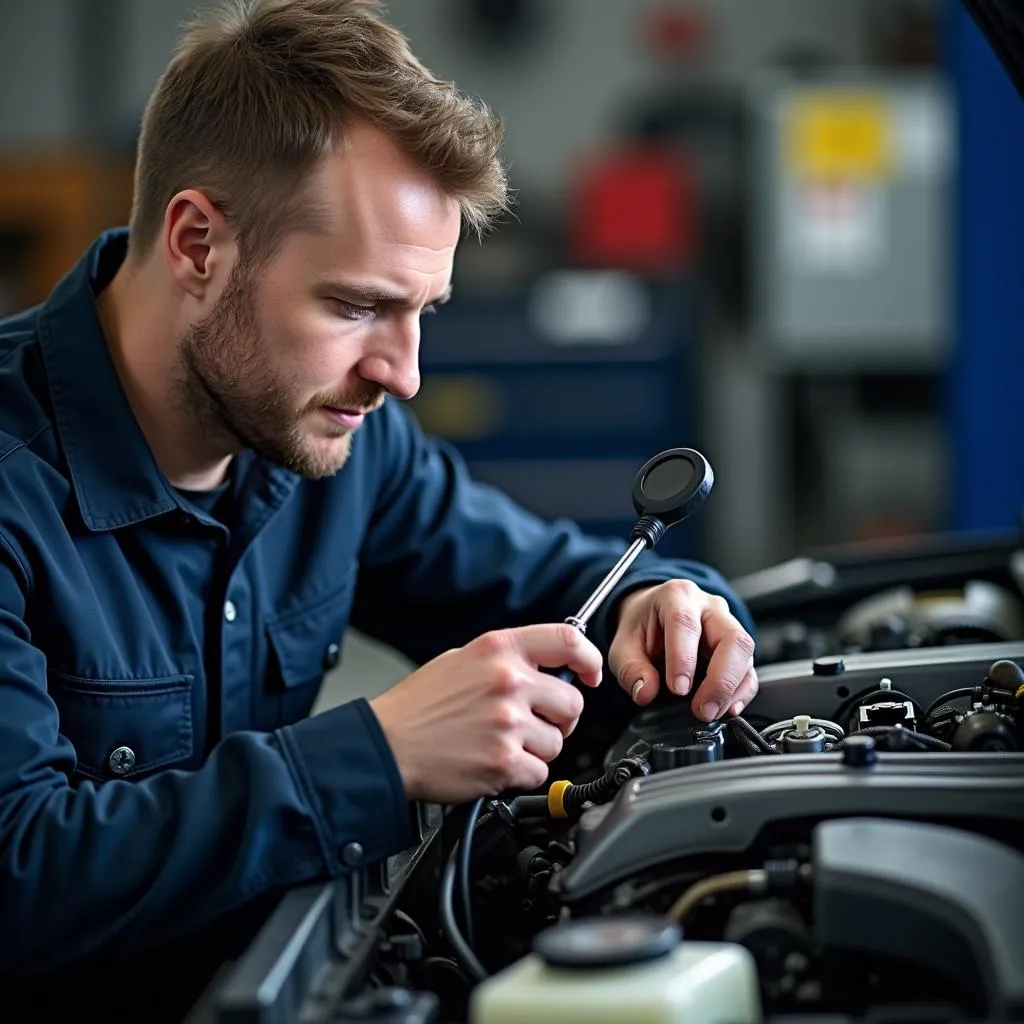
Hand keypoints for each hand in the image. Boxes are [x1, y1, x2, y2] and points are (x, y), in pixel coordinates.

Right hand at [369, 624, 602, 802]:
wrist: (387, 744)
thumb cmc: (420, 705)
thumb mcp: (462, 659)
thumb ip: (507, 660)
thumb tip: (548, 669)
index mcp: (498, 649)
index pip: (568, 640)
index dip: (588, 659)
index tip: (589, 676)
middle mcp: (508, 681)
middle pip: (572, 702)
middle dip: (559, 718)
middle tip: (533, 723)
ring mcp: (507, 722)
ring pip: (557, 742)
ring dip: (537, 749)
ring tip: (503, 744)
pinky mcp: (503, 761)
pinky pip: (539, 772)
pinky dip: (522, 774)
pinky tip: (496, 763)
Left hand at [609, 580, 756, 721]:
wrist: (653, 616)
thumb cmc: (642, 626)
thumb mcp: (623, 645)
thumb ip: (631, 669)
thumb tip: (645, 692)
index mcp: (676, 596)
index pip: (685, 623)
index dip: (683, 658)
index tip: (678, 688)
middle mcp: (709, 607)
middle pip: (731, 638)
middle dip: (720, 679)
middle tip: (702, 709)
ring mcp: (728, 625)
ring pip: (745, 654)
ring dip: (732, 689)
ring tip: (710, 712)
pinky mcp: (737, 649)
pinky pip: (749, 671)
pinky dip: (741, 693)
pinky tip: (727, 709)